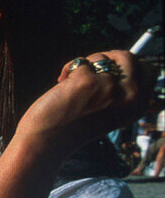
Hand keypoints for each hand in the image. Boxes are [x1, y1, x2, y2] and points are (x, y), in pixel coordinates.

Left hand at [18, 51, 148, 157]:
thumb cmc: (74, 125)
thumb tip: (124, 58)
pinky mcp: (88, 82)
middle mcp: (130, 98)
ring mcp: (110, 88)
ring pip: (102, 57)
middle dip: (106, 58)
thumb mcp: (110, 112)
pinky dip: (68, 69)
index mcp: (138, 107)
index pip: (148, 70)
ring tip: (73, 81)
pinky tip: (61, 84)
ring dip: (86, 63)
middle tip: (90, 71)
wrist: (48, 140)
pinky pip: (80, 62)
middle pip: (128, 57)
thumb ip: (122, 91)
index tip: (109, 70)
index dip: (128, 64)